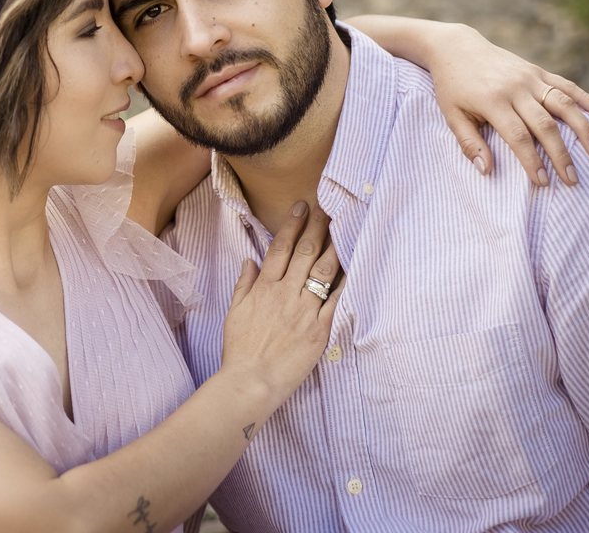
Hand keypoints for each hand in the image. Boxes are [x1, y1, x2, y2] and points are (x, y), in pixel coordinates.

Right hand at [219, 201, 340, 401]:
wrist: (251, 381)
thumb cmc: (239, 350)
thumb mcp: (234, 312)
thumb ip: (244, 284)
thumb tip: (250, 260)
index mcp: (263, 288)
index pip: (280, 248)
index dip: (292, 225)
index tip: (302, 207)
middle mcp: (284, 294)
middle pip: (305, 253)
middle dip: (317, 227)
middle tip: (328, 208)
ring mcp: (304, 311)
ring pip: (323, 271)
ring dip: (334, 247)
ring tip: (343, 228)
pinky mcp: (319, 330)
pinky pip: (337, 301)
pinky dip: (346, 282)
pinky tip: (355, 266)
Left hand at [428, 24, 588, 186]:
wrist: (456, 49)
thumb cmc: (451, 87)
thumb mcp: (452, 115)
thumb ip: (469, 143)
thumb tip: (486, 170)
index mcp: (492, 101)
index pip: (518, 137)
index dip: (532, 161)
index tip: (542, 181)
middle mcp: (515, 88)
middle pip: (545, 125)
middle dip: (560, 154)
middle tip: (572, 179)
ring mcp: (529, 78)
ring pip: (563, 103)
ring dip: (582, 128)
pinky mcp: (536, 71)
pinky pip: (565, 85)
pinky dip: (584, 98)